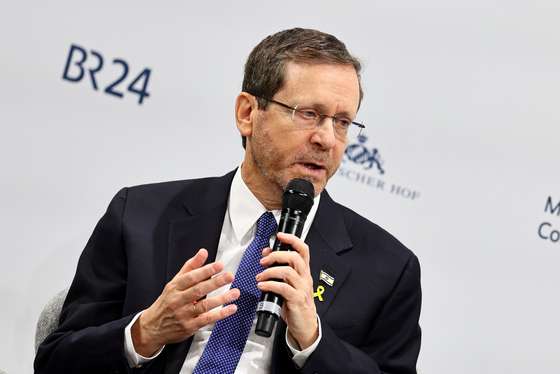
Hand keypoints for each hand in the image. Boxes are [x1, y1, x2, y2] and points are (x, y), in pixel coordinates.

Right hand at [131, 248, 239, 355]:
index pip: (191, 277)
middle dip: (215, 282)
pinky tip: (231, 308)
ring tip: (235, 292)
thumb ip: (190, 267)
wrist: (153, 327)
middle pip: (198, 290)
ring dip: (221, 299)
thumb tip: (203, 252)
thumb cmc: (167, 303)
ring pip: (204, 305)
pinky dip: (220, 314)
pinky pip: (207, 319)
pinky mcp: (190, 326)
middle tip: (229, 276)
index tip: (219, 265)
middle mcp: (179, 300)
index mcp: (175, 287)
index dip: (206, 270)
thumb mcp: (174, 283)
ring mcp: (184, 314)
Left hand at [256, 232, 317, 349]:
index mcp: (304, 272)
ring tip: (260, 276)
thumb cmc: (295, 304)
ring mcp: (302, 288)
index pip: (303, 249)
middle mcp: (305, 278)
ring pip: (287, 271)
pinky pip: (283, 288)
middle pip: (294, 257)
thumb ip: (279, 270)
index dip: (292, 240)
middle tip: (264, 261)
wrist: (305, 325)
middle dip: (276, 256)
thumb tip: (266, 255)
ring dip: (269, 271)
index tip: (280, 235)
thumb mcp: (288, 284)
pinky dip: (269, 284)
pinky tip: (262, 285)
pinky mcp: (297, 300)